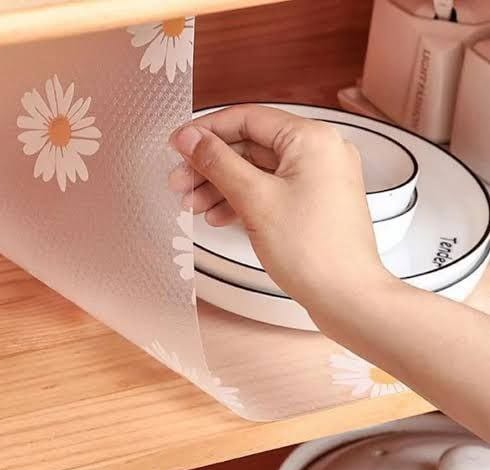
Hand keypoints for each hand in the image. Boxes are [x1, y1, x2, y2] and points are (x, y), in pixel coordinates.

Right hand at [168, 104, 392, 318]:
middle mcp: (319, 151)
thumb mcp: (255, 199)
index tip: (176, 146)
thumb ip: (218, 162)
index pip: (247, 119)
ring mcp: (319, 178)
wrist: (346, 297)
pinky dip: (244, 201)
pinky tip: (218, 217)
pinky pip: (272, 191)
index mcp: (311, 138)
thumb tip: (188, 136)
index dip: (206, 131)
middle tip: (178, 185)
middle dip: (210, 167)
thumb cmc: (309, 249)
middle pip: (250, 147)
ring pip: (258, 171)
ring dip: (221, 187)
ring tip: (191, 208)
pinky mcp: (314, 203)